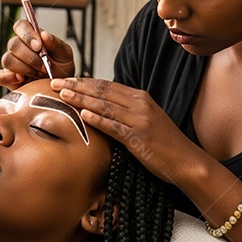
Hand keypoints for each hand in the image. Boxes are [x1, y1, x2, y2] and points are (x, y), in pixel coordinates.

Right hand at [0, 19, 75, 89]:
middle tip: (45, 67)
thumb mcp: (65, 54)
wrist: (59, 88)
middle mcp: (18, 47)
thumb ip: (56, 43)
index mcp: (31, 36)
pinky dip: (7, 77)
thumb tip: (43, 34)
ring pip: (7, 59)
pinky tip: (22, 80)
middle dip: (30, 57)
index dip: (27, 35)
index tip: (39, 47)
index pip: (20, 26)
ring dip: (25, 69)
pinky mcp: (6, 78)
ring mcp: (11, 63)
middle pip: (13, 44)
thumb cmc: (62, 67)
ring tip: (38, 75)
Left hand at [51, 77, 201, 183]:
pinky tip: (83, 115)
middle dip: (76, 86)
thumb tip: (100, 107)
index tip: (65, 80)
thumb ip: (125, 112)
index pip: (106, 85)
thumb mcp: (146, 120)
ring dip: (81, 99)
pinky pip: (114, 126)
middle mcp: (140, 104)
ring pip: (105, 105)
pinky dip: (98, 119)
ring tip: (63, 94)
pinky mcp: (139, 137)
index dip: (84, 81)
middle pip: (102, 91)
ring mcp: (140, 119)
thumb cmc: (163, 143)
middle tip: (55, 83)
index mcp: (140, 97)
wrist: (186, 161)